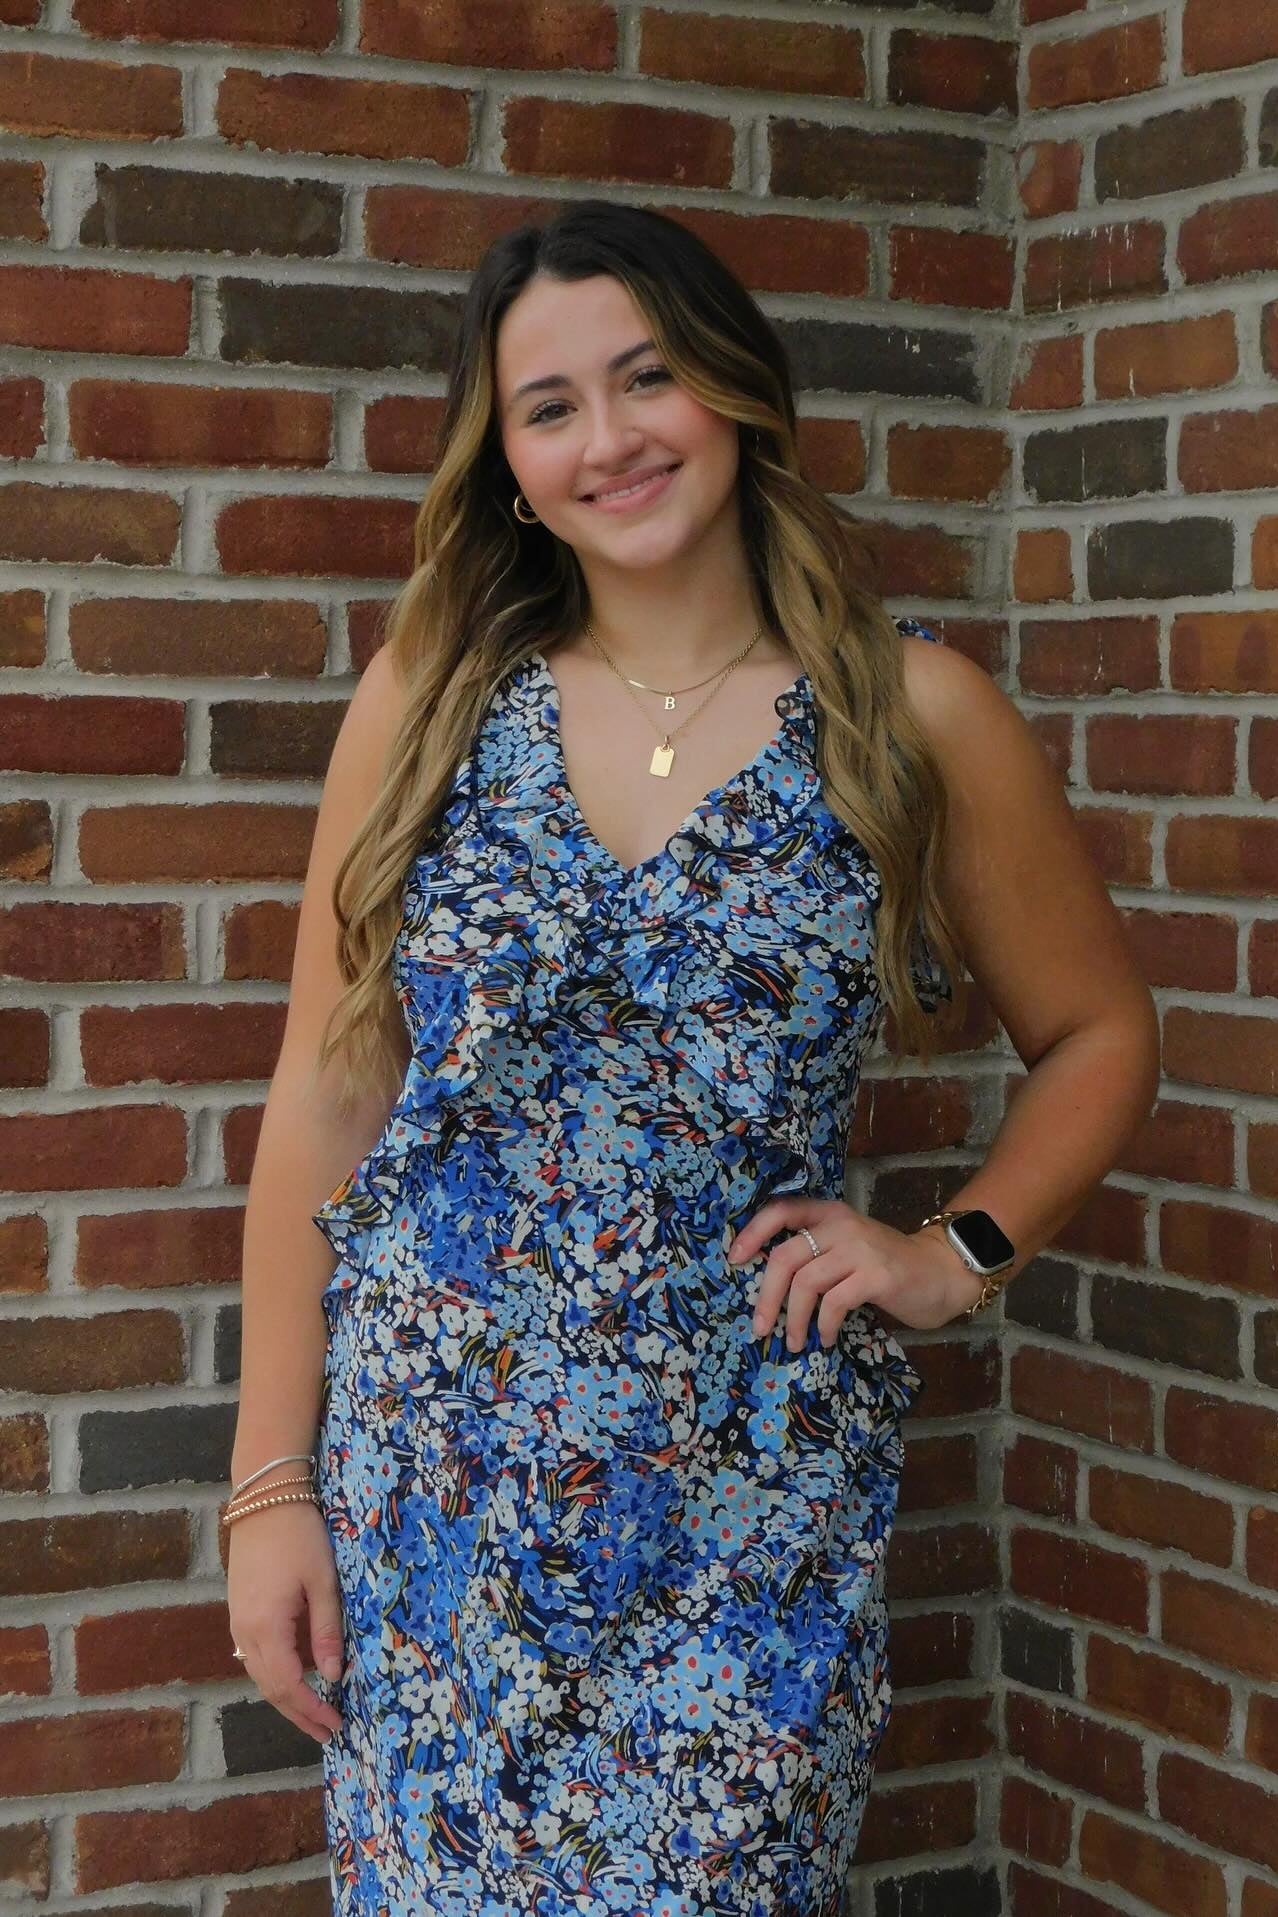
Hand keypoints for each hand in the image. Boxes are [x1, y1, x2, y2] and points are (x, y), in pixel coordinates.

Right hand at [226, 1501, 345, 1744]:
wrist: (264, 1499)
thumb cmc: (299, 1536)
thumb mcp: (323, 1582)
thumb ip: (326, 1632)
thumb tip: (331, 1677)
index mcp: (266, 1628)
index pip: (287, 1685)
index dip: (310, 1710)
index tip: (335, 1725)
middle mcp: (245, 1633)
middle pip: (269, 1688)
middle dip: (299, 1713)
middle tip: (328, 1731)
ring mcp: (238, 1623)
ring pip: (259, 1675)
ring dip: (286, 1697)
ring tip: (315, 1713)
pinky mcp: (240, 1612)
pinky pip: (255, 1657)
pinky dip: (275, 1675)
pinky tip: (295, 1678)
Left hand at [727, 1197, 971, 1345]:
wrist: (939, 1273)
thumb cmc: (885, 1266)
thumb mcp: (846, 1248)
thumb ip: (814, 1253)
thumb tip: (765, 1287)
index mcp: (829, 1213)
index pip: (780, 1211)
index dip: (752, 1234)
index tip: (733, 1260)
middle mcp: (841, 1225)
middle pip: (784, 1257)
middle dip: (766, 1297)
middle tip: (760, 1327)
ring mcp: (859, 1248)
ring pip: (805, 1283)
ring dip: (794, 1320)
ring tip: (794, 1342)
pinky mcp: (876, 1275)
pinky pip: (834, 1303)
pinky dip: (823, 1327)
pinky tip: (825, 1339)